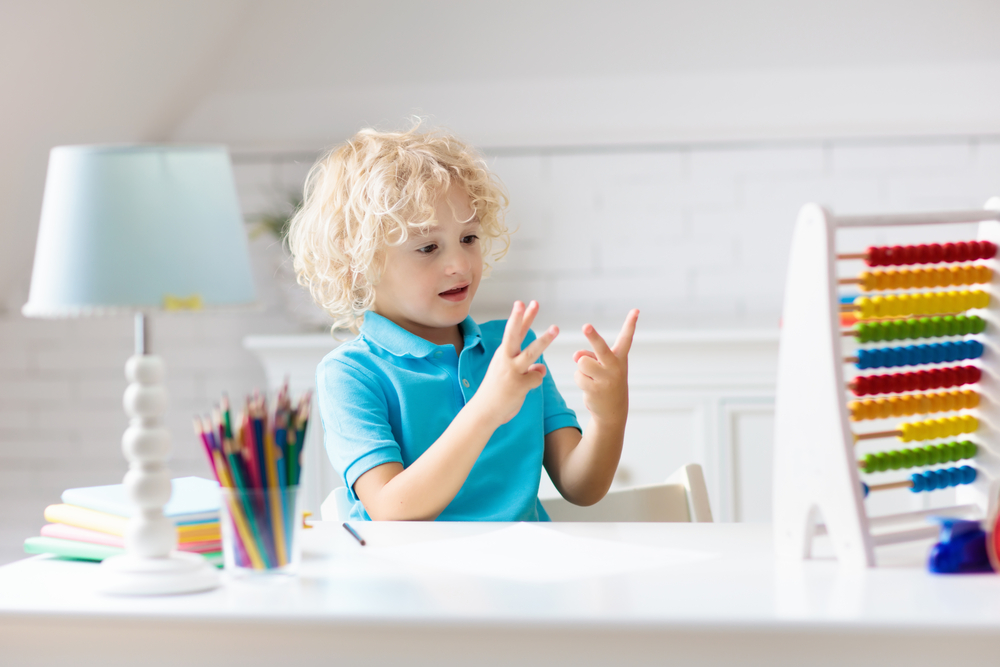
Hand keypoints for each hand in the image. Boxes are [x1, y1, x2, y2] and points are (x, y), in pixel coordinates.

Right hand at [474, 300, 558, 426]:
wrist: (484, 411)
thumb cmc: (496, 392)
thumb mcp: (508, 374)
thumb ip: (527, 368)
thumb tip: (542, 369)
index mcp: (503, 354)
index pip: (513, 332)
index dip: (520, 317)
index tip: (524, 302)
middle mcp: (506, 359)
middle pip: (515, 334)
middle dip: (524, 318)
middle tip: (533, 303)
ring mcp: (512, 371)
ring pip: (532, 352)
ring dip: (544, 339)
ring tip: (555, 328)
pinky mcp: (519, 384)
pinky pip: (536, 378)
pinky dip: (535, 381)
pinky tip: (525, 388)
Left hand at [572, 309, 638, 425]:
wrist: (613, 410)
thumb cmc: (607, 381)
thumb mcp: (602, 366)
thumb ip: (589, 356)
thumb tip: (576, 355)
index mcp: (619, 357)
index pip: (626, 338)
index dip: (631, 323)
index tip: (636, 310)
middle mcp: (615, 367)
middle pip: (601, 348)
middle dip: (593, 336)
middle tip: (586, 326)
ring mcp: (606, 379)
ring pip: (582, 362)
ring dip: (582, 368)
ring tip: (591, 377)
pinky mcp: (595, 390)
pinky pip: (578, 375)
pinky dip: (580, 379)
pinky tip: (590, 387)